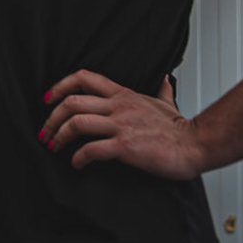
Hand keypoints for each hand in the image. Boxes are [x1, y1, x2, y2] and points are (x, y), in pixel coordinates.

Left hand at [39, 70, 207, 179]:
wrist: (196, 145)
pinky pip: (91, 149)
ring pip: (76, 122)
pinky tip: (77, 164)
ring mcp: (121, 125)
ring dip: (59, 136)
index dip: (60, 86)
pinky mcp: (125, 146)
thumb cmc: (180, 128)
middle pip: (71, 102)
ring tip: (54, 147)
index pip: (83, 77)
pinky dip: (78, 158)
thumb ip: (162, 90)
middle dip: (51, 118)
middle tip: (45, 133)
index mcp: (123, 94)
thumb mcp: (167, 102)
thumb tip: (165, 79)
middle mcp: (118, 106)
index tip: (48, 99)